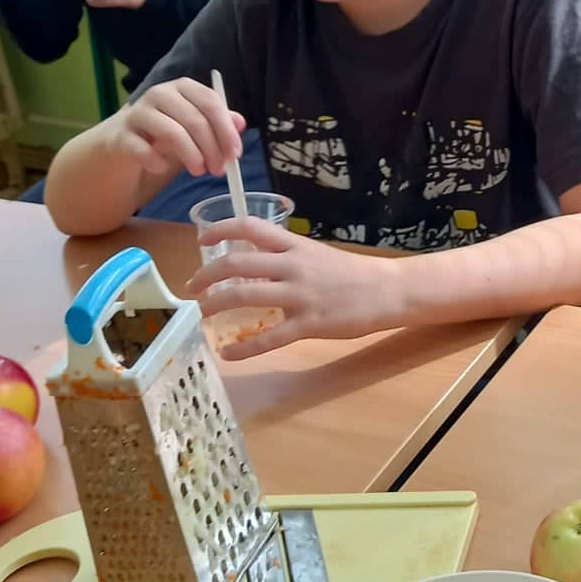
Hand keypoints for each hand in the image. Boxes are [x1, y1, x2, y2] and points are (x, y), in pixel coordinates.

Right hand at [115, 78, 243, 179]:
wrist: (122, 142)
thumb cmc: (165, 133)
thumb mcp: (195, 127)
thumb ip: (218, 123)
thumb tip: (240, 123)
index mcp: (182, 88)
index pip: (210, 102)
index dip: (226, 129)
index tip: (236, 154)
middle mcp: (159, 94)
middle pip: (194, 119)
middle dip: (212, 148)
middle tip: (219, 170)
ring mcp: (137, 112)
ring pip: (172, 133)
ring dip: (191, 156)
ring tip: (199, 171)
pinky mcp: (120, 135)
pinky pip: (143, 150)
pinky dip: (156, 162)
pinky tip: (162, 168)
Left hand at [188, 217, 396, 358]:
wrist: (387, 290)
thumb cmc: (352, 273)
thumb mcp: (316, 254)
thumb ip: (286, 257)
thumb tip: (252, 263)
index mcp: (295, 245)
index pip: (250, 227)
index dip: (220, 230)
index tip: (202, 241)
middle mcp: (293, 266)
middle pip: (237, 263)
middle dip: (207, 276)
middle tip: (192, 288)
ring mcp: (300, 295)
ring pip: (245, 297)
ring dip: (215, 306)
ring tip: (202, 314)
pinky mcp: (309, 324)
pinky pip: (269, 338)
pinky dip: (244, 348)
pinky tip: (228, 354)